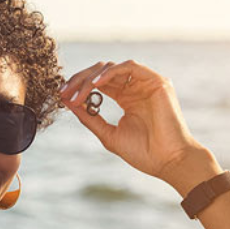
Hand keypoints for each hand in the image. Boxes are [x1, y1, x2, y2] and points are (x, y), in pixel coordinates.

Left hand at [59, 60, 209, 182]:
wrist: (168, 161)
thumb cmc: (143, 153)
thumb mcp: (108, 134)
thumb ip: (89, 117)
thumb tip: (68, 103)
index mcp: (126, 98)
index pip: (98, 84)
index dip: (78, 87)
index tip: (61, 96)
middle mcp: (136, 88)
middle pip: (102, 73)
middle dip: (80, 80)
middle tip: (64, 92)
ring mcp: (147, 83)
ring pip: (112, 68)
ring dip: (91, 78)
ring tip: (77, 93)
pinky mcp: (157, 81)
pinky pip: (129, 67)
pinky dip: (110, 72)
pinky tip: (96, 84)